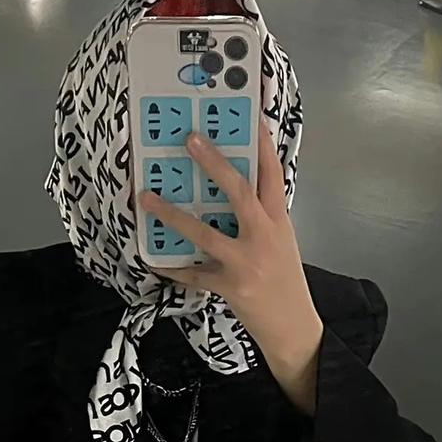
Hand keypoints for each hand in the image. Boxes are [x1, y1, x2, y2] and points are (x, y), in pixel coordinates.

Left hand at [138, 117, 323, 414]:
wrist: (294, 326)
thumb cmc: (284, 281)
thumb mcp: (281, 242)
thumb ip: (261, 217)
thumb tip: (232, 192)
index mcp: (278, 221)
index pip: (272, 175)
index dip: (262, 144)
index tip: (251, 116)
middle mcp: (263, 236)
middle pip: (238, 191)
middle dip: (213, 163)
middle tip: (189, 139)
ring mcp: (245, 263)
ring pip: (204, 234)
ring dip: (172, 215)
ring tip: (146, 198)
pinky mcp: (230, 287)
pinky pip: (193, 275)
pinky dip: (172, 269)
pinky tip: (153, 261)